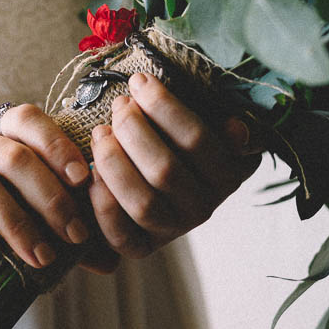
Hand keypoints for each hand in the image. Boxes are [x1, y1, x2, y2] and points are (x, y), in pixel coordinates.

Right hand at [0, 105, 92, 268]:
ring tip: (41, 255)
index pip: (28, 119)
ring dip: (17, 222)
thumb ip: (65, 231)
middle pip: (13, 155)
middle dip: (50, 197)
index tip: (85, 181)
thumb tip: (112, 259)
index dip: (58, 145)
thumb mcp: (28, 220)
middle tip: (74, 235)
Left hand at [87, 72, 255, 261]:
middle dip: (134, 131)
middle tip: (118, 105)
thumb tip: (237, 131)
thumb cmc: (184, 137)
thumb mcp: (218, 123)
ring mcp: (174, 230)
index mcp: (229, 173)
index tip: (139, 82)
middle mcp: (205, 207)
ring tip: (100, 132)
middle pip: (165, 171)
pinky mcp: (143, 246)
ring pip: (143, 204)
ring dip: (114, 164)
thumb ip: (234, 125)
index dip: (163, 108)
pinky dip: (103, 204)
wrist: (164, 170)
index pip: (196, 140)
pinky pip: (122, 236)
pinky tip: (91, 171)